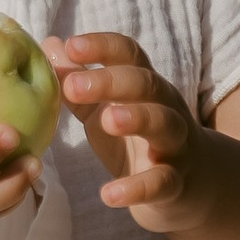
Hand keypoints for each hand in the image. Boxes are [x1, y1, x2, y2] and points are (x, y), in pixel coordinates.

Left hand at [45, 32, 211, 233]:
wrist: (190, 185)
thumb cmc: (137, 137)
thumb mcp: (105, 107)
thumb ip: (79, 81)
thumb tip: (48, 44)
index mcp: (144, 85)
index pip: (128, 54)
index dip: (103, 46)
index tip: (72, 46)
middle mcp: (164, 107)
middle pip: (146, 83)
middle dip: (111, 81)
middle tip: (73, 85)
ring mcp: (174, 144)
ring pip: (164, 123)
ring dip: (137, 118)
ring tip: (108, 121)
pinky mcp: (175, 183)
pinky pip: (161, 182)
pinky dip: (137, 188)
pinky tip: (109, 194)